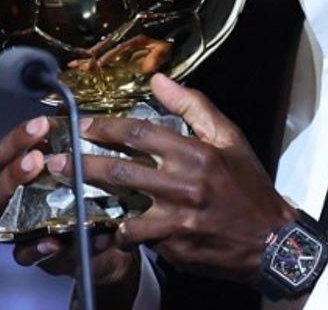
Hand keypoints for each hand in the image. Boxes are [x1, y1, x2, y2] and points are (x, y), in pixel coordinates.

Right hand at [0, 116, 140, 308]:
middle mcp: (14, 198)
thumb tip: (74, 106)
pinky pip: (25, 254)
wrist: (100, 238)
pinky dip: (37, 248)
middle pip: (2, 181)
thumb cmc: (86, 194)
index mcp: (23, 173)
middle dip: (17, 168)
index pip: (9, 151)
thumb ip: (74, 137)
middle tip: (37, 159)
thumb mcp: (83, 163)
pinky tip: (52, 241)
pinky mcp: (31, 254)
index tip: (41, 123)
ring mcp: (19, 227)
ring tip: (40, 192)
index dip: (20, 136)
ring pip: (6, 215)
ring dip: (23, 203)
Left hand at [48, 74, 296, 284]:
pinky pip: (138, 238)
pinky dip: (121, 232)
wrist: (272, 239)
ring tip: (70, 196)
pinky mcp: (175, 247)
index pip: (139, 134)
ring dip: (94, 204)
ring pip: (123, 210)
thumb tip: (159, 80)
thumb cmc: (248, 184)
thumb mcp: (229, 137)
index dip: (105, 128)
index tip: (81, 126)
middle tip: (55, 162)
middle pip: (120, 172)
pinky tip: (108, 227)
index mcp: (196, 153)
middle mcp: (184, 185)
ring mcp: (177, 220)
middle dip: (82, 166)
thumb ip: (193, 106)